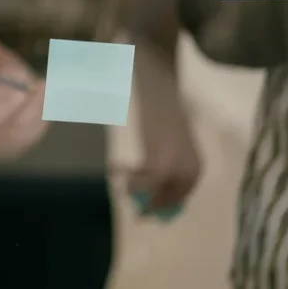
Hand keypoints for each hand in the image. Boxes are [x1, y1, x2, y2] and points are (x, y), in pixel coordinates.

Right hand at [129, 80, 201, 216]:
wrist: (164, 97)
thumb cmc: (170, 118)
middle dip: (150, 207)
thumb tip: (160, 192)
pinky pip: (140, 177)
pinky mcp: (156, 162)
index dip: (165, 208)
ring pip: (152, 191)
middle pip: (168, 199)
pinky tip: (115, 168)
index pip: (182, 198)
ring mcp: (173, 169)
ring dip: (135, 190)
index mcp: (197, 170)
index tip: (152, 215)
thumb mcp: (178, 148)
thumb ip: (175, 168)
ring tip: (122, 185)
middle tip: (137, 215)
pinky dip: (127, 174)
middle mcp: (188, 173)